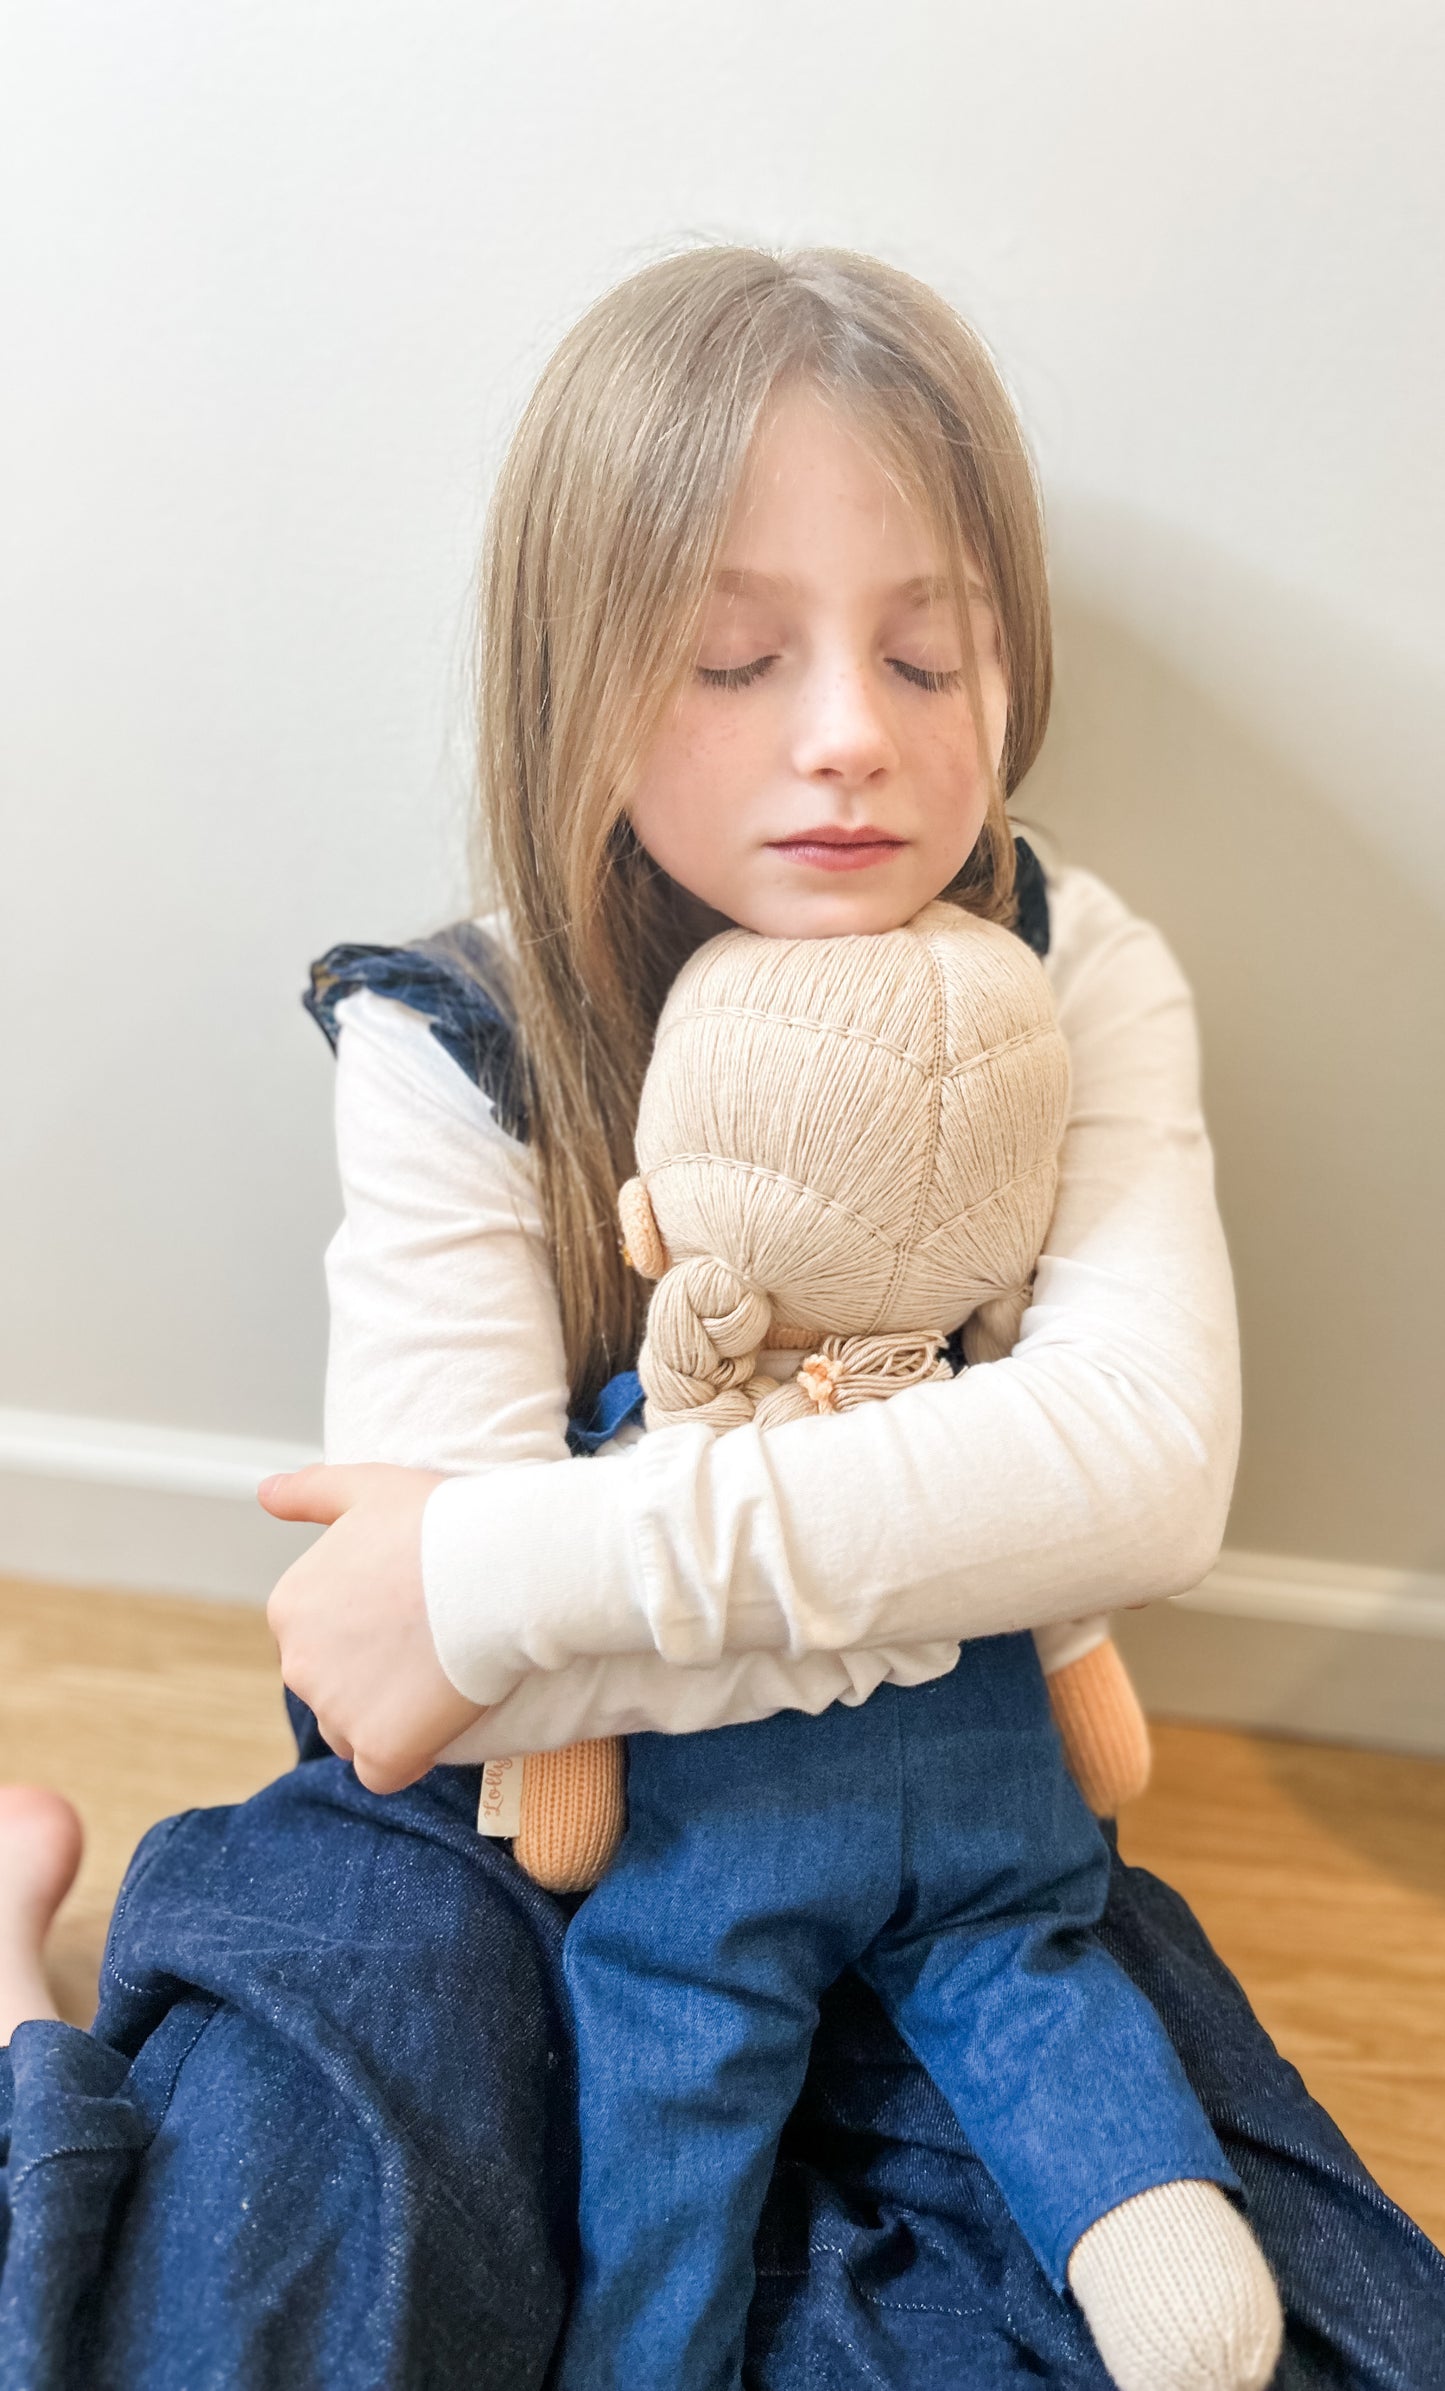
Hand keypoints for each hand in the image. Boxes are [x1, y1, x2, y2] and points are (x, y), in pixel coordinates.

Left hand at [258, 1464, 483, 1792]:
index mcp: (289, 1607)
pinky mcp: (382, 1750)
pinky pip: (384, 1772)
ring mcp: (337, 1712)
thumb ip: (309, 1493)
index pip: (317, 1640)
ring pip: (354, 1734)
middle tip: (431, 1646)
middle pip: (331, 1689)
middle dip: (374, 1678)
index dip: (368, 1633)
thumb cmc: (440, 1522)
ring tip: (439, 1681)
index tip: (412, 1614)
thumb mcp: (367, 1487)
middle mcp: (298, 1664)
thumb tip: (264, 1493)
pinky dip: (409, 1756)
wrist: (500, 1568)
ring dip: (389, 1719)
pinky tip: (441, 1721)